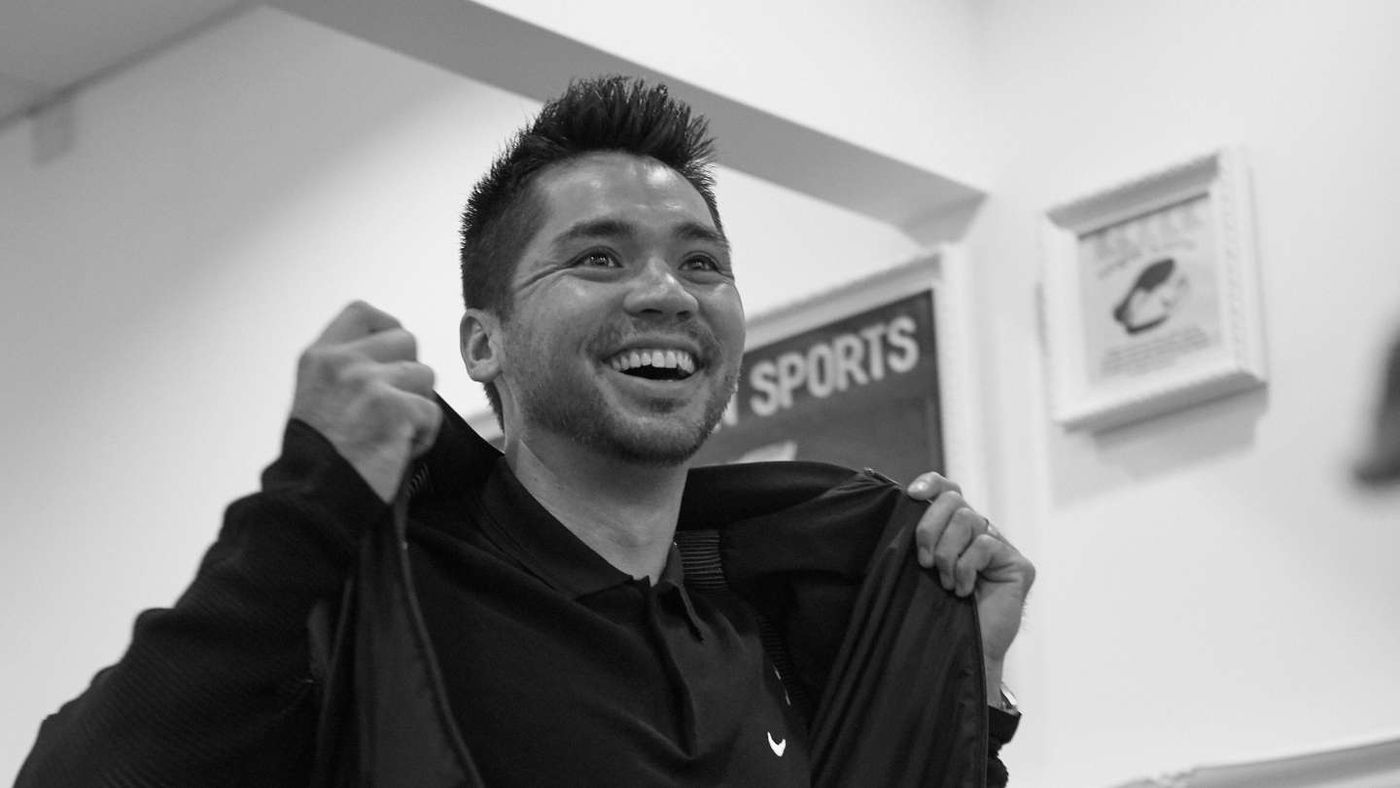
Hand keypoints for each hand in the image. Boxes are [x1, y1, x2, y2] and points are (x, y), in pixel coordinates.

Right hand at [290, 301, 441, 501]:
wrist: (313, 498)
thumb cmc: (319, 457)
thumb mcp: (317, 397)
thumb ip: (347, 370)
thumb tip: (396, 358)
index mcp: (319, 357)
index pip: (363, 312)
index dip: (388, 328)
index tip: (392, 356)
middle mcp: (343, 362)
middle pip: (406, 339)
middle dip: (410, 373)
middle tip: (394, 406)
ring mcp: (369, 383)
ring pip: (426, 375)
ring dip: (419, 406)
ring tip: (393, 434)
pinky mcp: (395, 409)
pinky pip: (432, 413)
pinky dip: (423, 437)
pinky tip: (398, 452)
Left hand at [905, 472, 1035, 682]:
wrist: (964, 652)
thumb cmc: (938, 613)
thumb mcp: (920, 570)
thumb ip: (919, 539)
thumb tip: (902, 505)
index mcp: (955, 529)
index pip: (948, 489)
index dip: (932, 484)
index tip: (913, 495)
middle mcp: (981, 532)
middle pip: (955, 500)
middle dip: (930, 527)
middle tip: (923, 561)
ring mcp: (1002, 547)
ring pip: (969, 520)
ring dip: (947, 553)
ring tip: (944, 582)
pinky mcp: (1019, 564)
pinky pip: (986, 545)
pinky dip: (966, 567)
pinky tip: (963, 591)